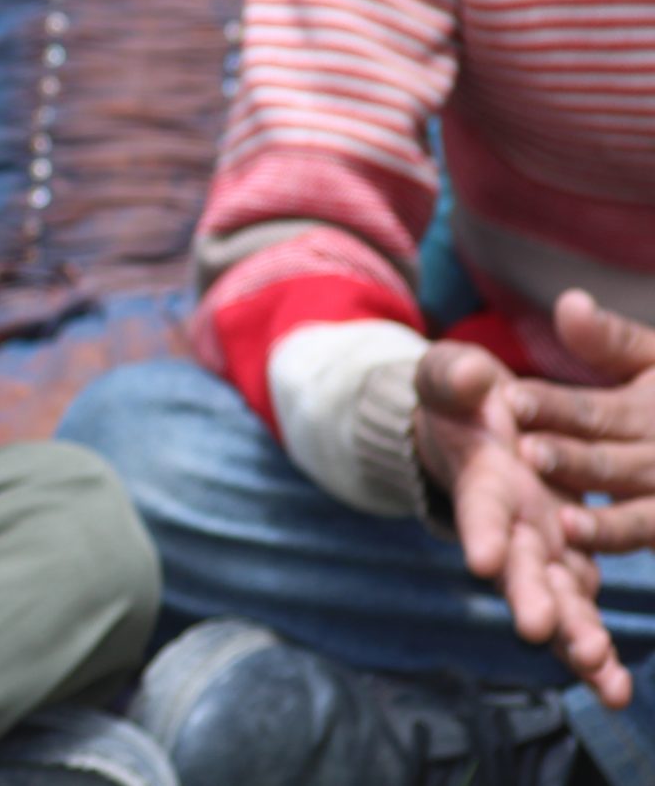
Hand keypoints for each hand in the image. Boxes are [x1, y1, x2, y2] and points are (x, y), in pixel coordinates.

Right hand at [415, 339, 624, 705]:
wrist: (478, 420)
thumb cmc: (458, 398)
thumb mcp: (448, 376)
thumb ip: (453, 375)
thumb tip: (472, 379)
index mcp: (482, 481)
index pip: (480, 511)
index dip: (482, 533)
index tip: (486, 559)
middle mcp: (510, 525)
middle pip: (519, 569)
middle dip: (531, 600)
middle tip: (540, 629)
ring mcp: (541, 548)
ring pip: (559, 600)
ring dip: (575, 637)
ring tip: (598, 674)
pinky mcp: (569, 558)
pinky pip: (585, 606)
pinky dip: (596, 651)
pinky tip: (614, 688)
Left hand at [510, 291, 654, 552]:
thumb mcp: (651, 360)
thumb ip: (608, 340)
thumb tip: (569, 303)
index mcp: (652, 407)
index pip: (597, 410)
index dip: (554, 406)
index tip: (507, 399)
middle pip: (618, 462)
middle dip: (576, 460)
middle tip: (527, 454)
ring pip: (643, 513)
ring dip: (607, 521)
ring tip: (564, 523)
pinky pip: (651, 534)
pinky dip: (624, 541)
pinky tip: (595, 553)